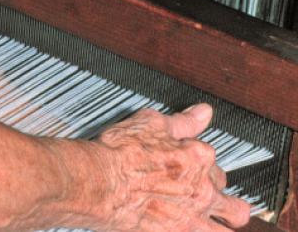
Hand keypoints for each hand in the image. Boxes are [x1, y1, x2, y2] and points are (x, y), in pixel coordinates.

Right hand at [94, 104, 250, 231]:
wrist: (99, 183)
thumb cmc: (119, 153)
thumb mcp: (149, 124)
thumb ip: (181, 121)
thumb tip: (203, 113)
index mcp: (198, 157)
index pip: (210, 157)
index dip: (197, 158)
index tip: (185, 158)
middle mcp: (203, 188)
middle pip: (224, 188)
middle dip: (216, 187)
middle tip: (201, 188)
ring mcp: (194, 215)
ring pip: (233, 220)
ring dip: (231, 218)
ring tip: (225, 218)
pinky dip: (203, 231)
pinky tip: (194, 228)